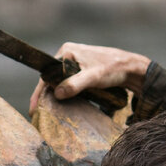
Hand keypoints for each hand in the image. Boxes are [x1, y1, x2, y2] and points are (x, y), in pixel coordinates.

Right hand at [29, 43, 151, 113]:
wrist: (132, 68)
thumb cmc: (114, 69)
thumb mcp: (93, 77)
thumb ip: (75, 84)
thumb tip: (57, 94)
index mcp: (67, 51)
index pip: (47, 74)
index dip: (39, 93)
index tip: (34, 109)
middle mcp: (68, 55)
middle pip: (51, 79)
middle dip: (45, 96)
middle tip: (39, 114)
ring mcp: (75, 62)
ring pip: (59, 82)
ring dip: (55, 96)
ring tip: (48, 112)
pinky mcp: (82, 70)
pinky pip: (68, 83)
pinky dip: (65, 94)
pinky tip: (62, 105)